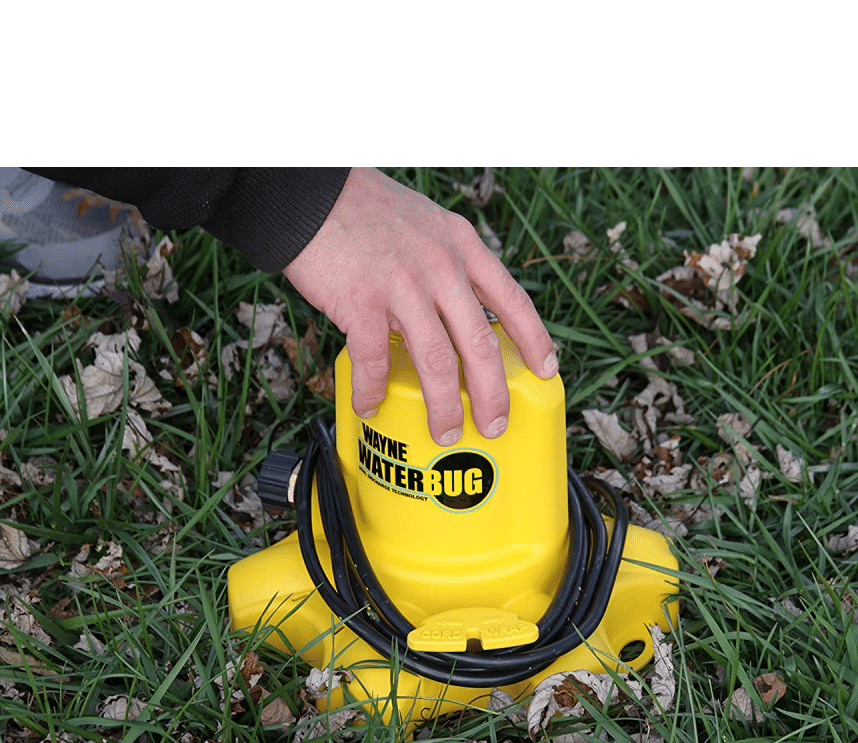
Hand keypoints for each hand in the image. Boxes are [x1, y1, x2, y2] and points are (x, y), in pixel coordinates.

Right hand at [283, 168, 557, 445]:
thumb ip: (449, 263)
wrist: (309, 193)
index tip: (547, 369)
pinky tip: (369, 406)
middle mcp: (441, 267)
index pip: (511, 299)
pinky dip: (373, 390)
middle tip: (495, 425)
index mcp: (461, 247)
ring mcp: (403, 285)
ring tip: (446, 432)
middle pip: (480, 345)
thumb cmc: (364, 211)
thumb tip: (458, 314)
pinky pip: (375, 361)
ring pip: (438, 362)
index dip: (534, 339)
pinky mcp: (362, 302)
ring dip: (445, 406)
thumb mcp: (428, 225)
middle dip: (493, 395)